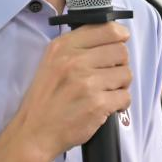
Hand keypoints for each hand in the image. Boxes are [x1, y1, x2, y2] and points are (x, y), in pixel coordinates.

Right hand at [12, 22, 131, 161]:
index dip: (119, 37)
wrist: (35, 131)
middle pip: (121, 51)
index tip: (119, 44)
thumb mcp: (52, 61)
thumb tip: (115, 35)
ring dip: (120, 85)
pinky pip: (125, 97)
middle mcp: (75, 60)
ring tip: (105, 92)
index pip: (107, 29)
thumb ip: (78, 46)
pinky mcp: (97, 104)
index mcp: (63, 46)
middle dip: (119, 65)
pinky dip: (119, 104)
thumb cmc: (45, 98)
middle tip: (108, 76)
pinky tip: (106, 106)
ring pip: (126, 74)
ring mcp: (87, 82)